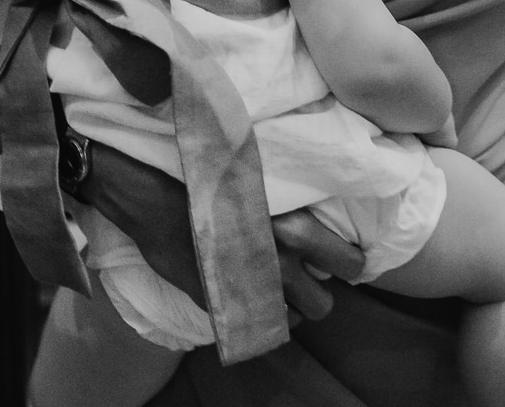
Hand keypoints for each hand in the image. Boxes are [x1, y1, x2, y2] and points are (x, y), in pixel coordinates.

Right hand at [79, 143, 366, 323]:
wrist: (154, 196)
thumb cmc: (208, 178)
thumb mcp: (262, 181)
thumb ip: (293, 207)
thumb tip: (316, 221)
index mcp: (297, 228)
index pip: (350, 264)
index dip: (345, 265)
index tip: (335, 261)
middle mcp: (281, 265)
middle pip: (323, 305)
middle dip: (315, 295)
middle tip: (301, 277)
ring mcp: (251, 291)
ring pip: (292, 321)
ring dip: (285, 308)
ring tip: (271, 287)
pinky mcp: (222, 306)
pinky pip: (255, 325)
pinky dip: (254, 315)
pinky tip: (243, 294)